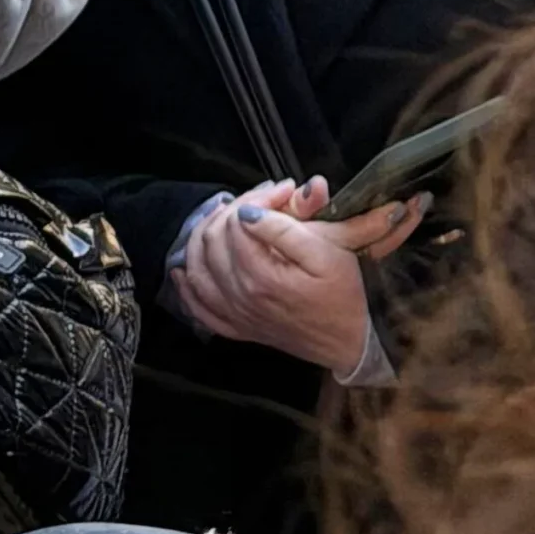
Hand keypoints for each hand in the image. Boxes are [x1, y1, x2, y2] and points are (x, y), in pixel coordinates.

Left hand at [175, 177, 428, 373]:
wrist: (350, 342)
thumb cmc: (344, 296)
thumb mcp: (330, 254)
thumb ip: (287, 230)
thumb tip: (249, 211)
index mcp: (262, 276)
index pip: (237, 222)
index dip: (257, 197)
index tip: (282, 190)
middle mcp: (239, 296)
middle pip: (212, 239)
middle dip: (231, 210)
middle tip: (258, 199)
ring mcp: (233, 313)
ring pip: (196, 267)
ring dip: (202, 237)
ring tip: (222, 218)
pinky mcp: (235, 327)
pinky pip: (197, 306)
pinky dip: (187, 285)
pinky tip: (184, 268)